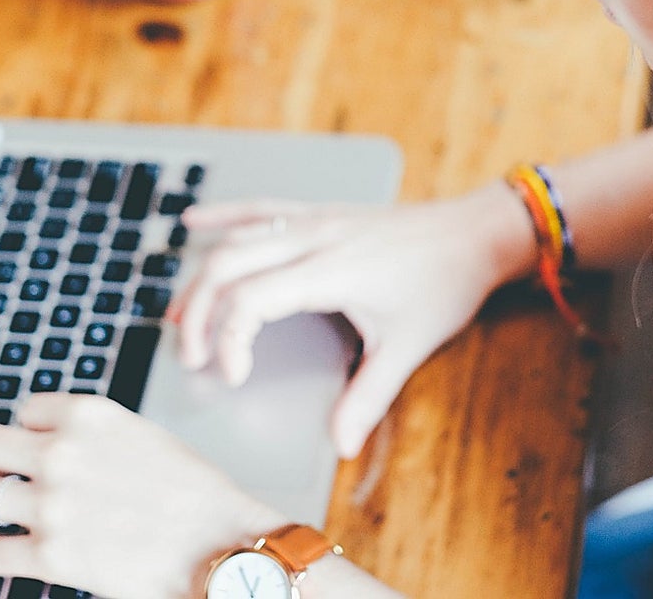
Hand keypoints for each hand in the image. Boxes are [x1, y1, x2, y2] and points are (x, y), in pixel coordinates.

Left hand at [0, 393, 282, 598]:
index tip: (39, 449)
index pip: (25, 411)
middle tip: (7, 479)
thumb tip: (57, 443)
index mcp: (88, 416)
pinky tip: (24, 552)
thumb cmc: (195, 496)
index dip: (33, 433)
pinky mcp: (49, 556)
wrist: (221, 546)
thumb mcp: (143, 436)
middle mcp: (62, 454)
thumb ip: (94, 436)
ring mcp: (51, 505)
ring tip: (13, 517)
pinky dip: (2, 554)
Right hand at [169, 182, 535, 457]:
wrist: (475, 232)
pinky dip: (224, 216)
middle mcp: (313, 238)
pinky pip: (261, 208)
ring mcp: (314, 220)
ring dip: (201, 276)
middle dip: (197, 313)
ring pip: (237, 239)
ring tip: (177, 315)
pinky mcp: (321, 213)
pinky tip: (195, 223)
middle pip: (227, 266)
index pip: (250, 300)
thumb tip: (341, 444)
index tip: (234, 377)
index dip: (229, 341)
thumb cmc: (444, 283)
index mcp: (329, 270)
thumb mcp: (409, 345)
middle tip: (191, 357)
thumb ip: (368, 396)